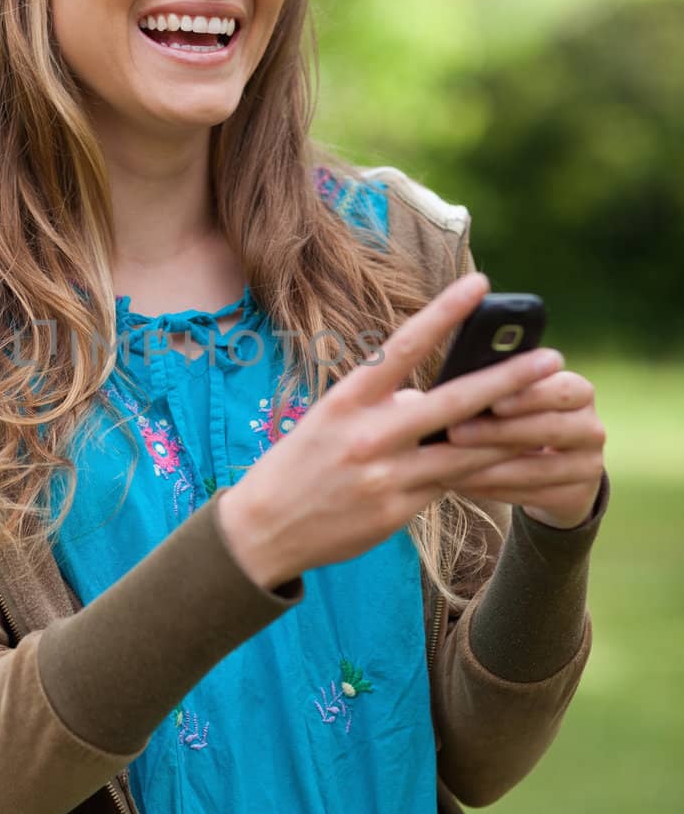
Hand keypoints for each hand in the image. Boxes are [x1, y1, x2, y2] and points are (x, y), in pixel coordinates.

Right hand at [217, 270, 570, 585]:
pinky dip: (476, 473)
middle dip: (508, 380)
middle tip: (551, 359)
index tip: (480, 284)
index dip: (444, 312)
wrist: (262, 529)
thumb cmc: (301, 463)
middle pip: (452, 402)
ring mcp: (384, 475)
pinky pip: (447, 487)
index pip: (403, 345)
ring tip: (549, 420)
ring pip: (464, 453)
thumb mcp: (333, 419)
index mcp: (348, 398)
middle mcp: (368, 433)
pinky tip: (508, 465)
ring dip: (510, 436)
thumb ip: (384, 406)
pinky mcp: (395, 511)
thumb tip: (433, 402)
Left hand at [444, 367, 605, 528]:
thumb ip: (501, 387)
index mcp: (579, 392)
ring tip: (446, 464)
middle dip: (498, 431)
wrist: (555, 470)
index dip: (528, 396)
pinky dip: (490, 490)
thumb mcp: (520, 400)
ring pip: (536, 469)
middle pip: (548, 429)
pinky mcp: (576, 498)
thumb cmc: (521, 419)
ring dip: (487, 468)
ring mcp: (589, 466)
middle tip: (454, 432)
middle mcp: (592, 428)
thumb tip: (455, 380)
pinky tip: (459, 483)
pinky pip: (529, 496)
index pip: (561, 389)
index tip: (492, 400)